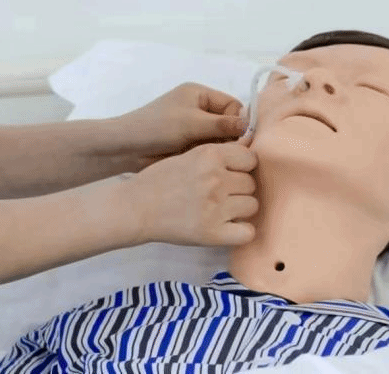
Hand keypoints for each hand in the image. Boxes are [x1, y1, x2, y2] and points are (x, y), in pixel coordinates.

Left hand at [113, 83, 248, 170]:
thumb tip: (250, 126)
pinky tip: (210, 166)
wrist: (126, 148)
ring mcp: (192, 127)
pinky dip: (209, 156)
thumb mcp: (191, 123)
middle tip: (234, 155)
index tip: (243, 141)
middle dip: (231, 138)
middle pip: (227, 123)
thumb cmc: (158, 128)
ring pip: (219, 139)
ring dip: (220, 149)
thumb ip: (222, 125)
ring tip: (220, 161)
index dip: (239, 122)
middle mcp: (198, 108)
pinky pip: (208, 149)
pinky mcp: (187, 144)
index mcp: (199, 94)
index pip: (232, 105)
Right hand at [123, 140, 258, 246]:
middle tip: (219, 195)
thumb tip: (249, 162)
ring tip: (220, 211)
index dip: (242, 167)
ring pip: (252, 206)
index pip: (250, 159)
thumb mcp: (188, 156)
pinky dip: (240, 232)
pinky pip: (247, 232)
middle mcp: (216, 179)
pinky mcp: (213, 233)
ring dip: (240, 209)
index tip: (231, 174)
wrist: (136, 207)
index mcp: (210, 155)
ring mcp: (216, 207)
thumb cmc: (160, 180)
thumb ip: (216, 156)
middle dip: (239, 189)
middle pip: (251, 183)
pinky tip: (226, 228)